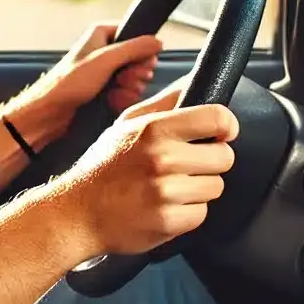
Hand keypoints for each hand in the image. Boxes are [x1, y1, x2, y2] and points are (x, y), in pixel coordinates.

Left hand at [2, 23, 162, 148]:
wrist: (49, 113)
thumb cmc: (69, 83)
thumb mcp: (105, 60)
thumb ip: (134, 49)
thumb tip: (158, 42)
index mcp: (102, 34)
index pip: (136, 34)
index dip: (142, 50)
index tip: (141, 63)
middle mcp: (104, 50)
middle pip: (139, 58)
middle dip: (136, 73)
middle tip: (124, 81)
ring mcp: (105, 72)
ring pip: (135, 78)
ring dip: (130, 89)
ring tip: (115, 95)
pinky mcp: (105, 91)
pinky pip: (126, 93)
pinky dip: (122, 99)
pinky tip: (112, 104)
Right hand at [49, 85, 239, 258]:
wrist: (76, 212)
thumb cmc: (102, 167)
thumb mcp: (127, 124)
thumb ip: (164, 102)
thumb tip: (194, 81)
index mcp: (155, 129)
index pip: (217, 118)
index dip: (226, 126)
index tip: (222, 133)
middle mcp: (162, 159)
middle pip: (225, 157)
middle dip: (211, 161)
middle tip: (187, 165)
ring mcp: (166, 192)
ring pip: (215, 186)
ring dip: (199, 188)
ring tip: (171, 187)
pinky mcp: (169, 222)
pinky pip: (201, 213)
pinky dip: (188, 212)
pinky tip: (165, 206)